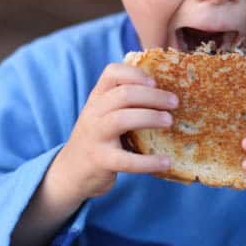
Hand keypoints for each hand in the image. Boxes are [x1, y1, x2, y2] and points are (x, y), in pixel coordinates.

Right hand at [56, 63, 176, 201]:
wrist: (71, 171)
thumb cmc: (98, 138)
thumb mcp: (104, 114)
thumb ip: (126, 103)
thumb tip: (168, 95)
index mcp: (97, 98)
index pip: (112, 73)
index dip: (135, 74)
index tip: (155, 82)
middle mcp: (93, 113)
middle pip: (123, 94)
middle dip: (153, 96)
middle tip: (174, 102)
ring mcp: (95, 136)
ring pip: (121, 119)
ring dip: (150, 117)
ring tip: (169, 121)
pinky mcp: (100, 161)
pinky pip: (126, 160)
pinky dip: (148, 161)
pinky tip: (165, 162)